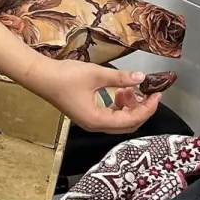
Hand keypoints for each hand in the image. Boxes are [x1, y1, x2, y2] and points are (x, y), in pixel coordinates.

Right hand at [30, 60, 159, 133]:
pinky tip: (119, 90)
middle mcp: (95, 125)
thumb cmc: (65, 77)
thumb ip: (121, 78)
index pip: (131, 120)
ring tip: (130, 88)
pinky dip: (118, 105)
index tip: (157, 95)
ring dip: (129, 106)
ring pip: (119, 120)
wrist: (42, 77)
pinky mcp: (87, 114)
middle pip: (127, 125)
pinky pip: (110, 115)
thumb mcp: (97, 74)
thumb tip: (141, 77)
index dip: (147, 108)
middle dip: (140, 109)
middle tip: (149, 93)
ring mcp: (90, 121)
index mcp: (98, 120)